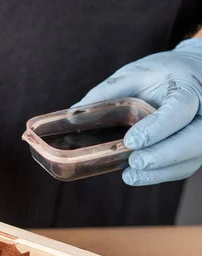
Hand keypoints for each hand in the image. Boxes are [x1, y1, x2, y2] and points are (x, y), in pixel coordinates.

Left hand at [74, 38, 201, 185]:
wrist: (194, 73)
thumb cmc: (161, 73)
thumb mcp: (134, 74)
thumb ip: (108, 92)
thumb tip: (72, 114)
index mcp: (188, 87)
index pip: (180, 110)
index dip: (158, 128)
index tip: (131, 141)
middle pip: (194, 140)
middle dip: (164, 156)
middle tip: (134, 164)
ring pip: (191, 159)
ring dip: (161, 171)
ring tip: (131, 175)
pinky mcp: (197, 148)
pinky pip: (185, 166)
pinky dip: (162, 174)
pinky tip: (138, 175)